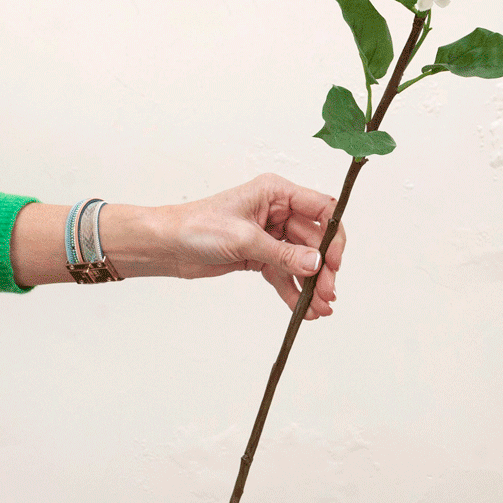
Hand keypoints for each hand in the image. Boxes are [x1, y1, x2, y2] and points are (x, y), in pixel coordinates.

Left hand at [142, 173, 345, 319]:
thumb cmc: (197, 226)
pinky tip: (302, 309)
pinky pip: (284, 274)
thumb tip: (316, 263)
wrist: (167, 245)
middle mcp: (276, 211)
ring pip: (301, 261)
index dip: (332, 236)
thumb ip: (283, 254)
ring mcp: (269, 235)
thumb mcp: (244, 239)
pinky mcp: (259, 256)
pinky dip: (293, 291)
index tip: (334, 262)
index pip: (320, 209)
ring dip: (310, 285)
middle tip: (326, 294)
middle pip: (313, 241)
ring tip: (319, 309)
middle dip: (322, 269)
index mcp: (275, 193)